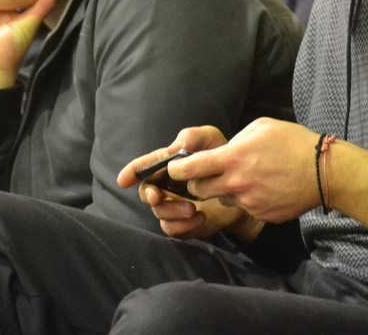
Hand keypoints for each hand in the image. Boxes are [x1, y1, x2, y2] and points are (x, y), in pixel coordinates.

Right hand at [119, 127, 251, 238]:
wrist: (245, 187)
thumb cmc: (224, 158)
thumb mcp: (212, 140)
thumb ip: (193, 137)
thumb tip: (175, 148)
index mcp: (168, 165)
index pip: (145, 167)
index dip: (132, 172)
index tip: (123, 180)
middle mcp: (167, 186)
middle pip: (147, 193)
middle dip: (151, 196)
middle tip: (159, 196)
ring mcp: (175, 205)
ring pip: (159, 214)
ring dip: (172, 211)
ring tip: (193, 208)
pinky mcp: (185, 223)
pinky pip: (173, 230)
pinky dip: (184, 226)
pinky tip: (201, 217)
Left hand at [171, 118, 321, 223]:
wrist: (323, 171)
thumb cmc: (293, 143)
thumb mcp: (260, 127)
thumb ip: (235, 140)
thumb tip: (222, 152)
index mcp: (233, 158)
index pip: (191, 169)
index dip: (176, 170)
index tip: (173, 169)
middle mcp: (236, 183)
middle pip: (199, 190)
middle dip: (198, 182)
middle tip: (209, 173)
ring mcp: (248, 202)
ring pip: (223, 199)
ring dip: (225, 190)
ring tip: (247, 177)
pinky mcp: (261, 215)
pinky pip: (244, 208)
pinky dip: (247, 199)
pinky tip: (264, 188)